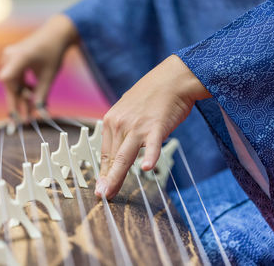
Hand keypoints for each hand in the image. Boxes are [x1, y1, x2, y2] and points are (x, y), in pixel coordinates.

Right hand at [0, 14, 77, 121]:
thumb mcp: (49, 76)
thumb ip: (42, 94)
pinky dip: (24, 90)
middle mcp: (9, 57)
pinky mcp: (12, 62)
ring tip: (31, 115)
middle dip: (18, 105)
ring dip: (22, 99)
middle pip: (11, 87)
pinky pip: (16, 80)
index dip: (9, 95)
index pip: (8, 79)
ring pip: (13, 85)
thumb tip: (39, 113)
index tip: (11, 111)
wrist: (54, 35)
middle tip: (22, 123)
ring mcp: (9, 59)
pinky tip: (32, 100)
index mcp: (19, 58)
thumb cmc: (53, 53)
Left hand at [95, 55, 210, 198]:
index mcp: (112, 120)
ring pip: (124, 156)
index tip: (101, 185)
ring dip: (117, 176)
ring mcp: (138, 125)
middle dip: (106, 179)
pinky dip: (149, 156)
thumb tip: (119, 145)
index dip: (103, 171)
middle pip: (112, 157)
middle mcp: (120, 123)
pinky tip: (146, 169)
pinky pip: (152, 145)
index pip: (106, 152)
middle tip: (102, 196)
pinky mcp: (156, 126)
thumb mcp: (128, 109)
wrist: (172, 78)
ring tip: (111, 193)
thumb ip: (121, 127)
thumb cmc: (152, 95)